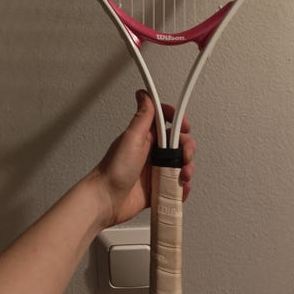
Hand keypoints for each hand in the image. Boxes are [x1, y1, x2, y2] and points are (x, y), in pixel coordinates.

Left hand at [90, 90, 195, 227]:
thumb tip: (144, 94)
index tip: (185, 126)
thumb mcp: (131, 138)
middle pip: (178, 144)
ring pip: (180, 165)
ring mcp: (155, 170)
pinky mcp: (157, 187)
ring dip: (187, 169)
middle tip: (184, 158)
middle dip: (187, 149)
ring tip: (182, 176)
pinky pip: (176, 185)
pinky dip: (182, 187)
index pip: (166, 122)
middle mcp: (151, 152)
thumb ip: (143, 117)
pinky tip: (180, 188)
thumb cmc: (114, 169)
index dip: (178, 122)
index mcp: (145, 136)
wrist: (106, 200)